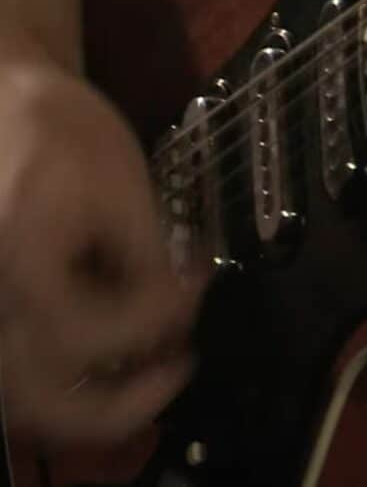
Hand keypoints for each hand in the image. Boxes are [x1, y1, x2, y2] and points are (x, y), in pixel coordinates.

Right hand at [0, 56, 201, 443]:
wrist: (7, 110)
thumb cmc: (63, 134)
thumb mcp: (124, 186)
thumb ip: (150, 259)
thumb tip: (182, 312)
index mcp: (17, 259)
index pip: (88, 330)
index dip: (156, 315)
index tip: (200, 280)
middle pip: (43, 396)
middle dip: (124, 397)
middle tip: (182, 365)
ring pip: (28, 401)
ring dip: (99, 404)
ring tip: (157, 373)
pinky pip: (22, 378)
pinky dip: (74, 385)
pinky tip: (122, 360)